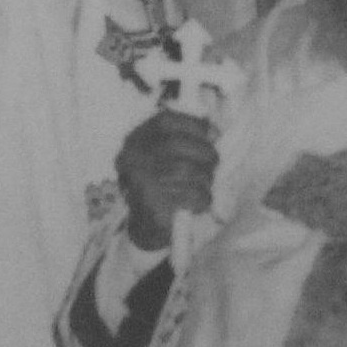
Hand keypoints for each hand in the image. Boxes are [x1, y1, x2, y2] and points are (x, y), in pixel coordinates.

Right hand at [115, 110, 218, 251]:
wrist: (147, 226)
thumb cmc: (164, 185)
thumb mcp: (169, 155)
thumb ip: (189, 139)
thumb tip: (214, 133)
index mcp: (136, 140)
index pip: (165, 121)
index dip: (194, 125)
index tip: (213, 135)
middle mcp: (132, 157)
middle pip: (177, 144)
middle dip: (204, 153)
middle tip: (212, 166)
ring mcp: (139, 181)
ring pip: (186, 170)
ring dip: (205, 179)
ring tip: (204, 186)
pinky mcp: (152, 205)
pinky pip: (190, 195)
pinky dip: (202, 199)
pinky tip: (198, 203)